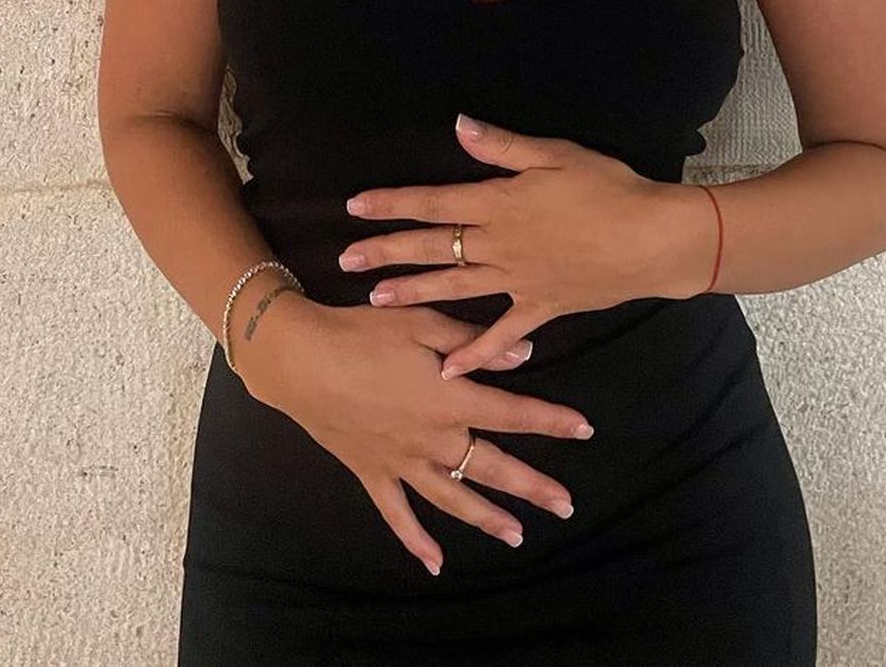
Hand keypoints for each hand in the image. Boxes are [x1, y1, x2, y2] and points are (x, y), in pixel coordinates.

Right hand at [247, 300, 591, 577]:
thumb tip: (522, 354)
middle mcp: (432, 438)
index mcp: (450, 398)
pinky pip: (397, 514)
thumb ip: (471, 341)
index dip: (551, 420)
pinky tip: (434, 564)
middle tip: (565, 504)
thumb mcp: (421, 322)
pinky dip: (415, 541)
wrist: (301, 359)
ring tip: (518, 535)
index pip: (512, 413)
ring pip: (453, 498)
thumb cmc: (363, 332)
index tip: (585, 430)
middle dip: (532, 486)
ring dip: (487, 517)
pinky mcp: (372, 472)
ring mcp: (402, 461)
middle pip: (492, 467)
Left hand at [339, 115, 678, 378]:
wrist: (650, 240)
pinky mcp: (541, 306)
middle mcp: (500, 244)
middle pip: (434, 247)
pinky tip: (449, 368)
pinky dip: (475, 352)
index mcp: (500, 203)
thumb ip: (503, 146)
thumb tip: (459, 125)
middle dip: (388, 252)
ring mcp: (517, 280)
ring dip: (414, 292)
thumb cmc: (608, 188)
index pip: (434, 202)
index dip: (394, 204)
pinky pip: (501, 333)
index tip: (355, 208)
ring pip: (455, 287)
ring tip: (376, 298)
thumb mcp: (557, 154)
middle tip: (345, 259)